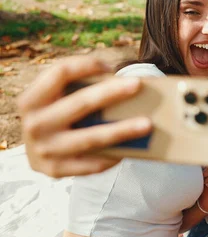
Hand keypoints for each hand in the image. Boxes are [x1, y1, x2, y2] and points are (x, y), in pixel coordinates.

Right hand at [17, 57, 151, 177]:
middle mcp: (33, 125)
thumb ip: (77, 88)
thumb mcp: (56, 98)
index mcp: (31, 100)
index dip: (85, 65)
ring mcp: (44, 150)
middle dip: (110, 93)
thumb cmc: (57, 114)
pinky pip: (92, 164)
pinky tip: (132, 147)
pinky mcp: (56, 170)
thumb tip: (124, 85)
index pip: (59, 73)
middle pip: (80, 104)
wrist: (37, 149)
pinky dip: (114, 155)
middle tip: (137, 84)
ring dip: (121, 130)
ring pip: (90, 138)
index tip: (110, 65)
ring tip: (147, 124)